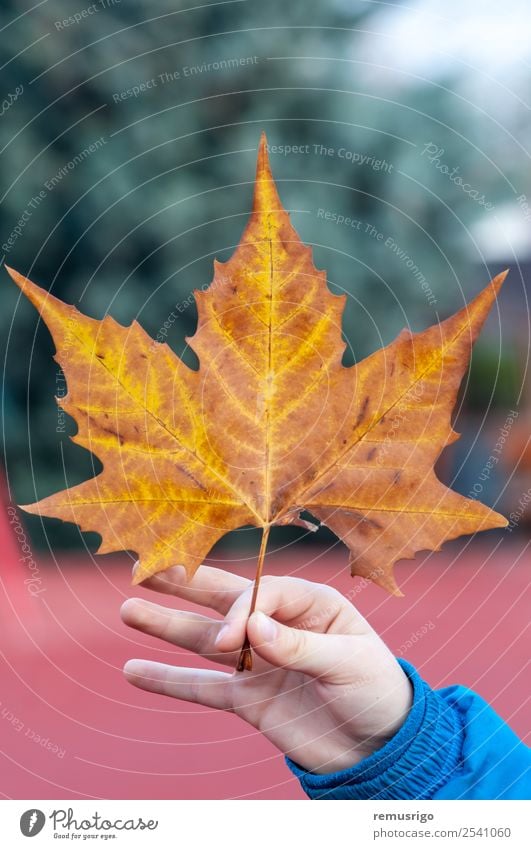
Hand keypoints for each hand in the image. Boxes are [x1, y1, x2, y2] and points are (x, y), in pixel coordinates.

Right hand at [121, 565, 411, 773]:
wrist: (381, 750)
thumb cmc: (377, 692)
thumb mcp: (350, 662)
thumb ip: (299, 645)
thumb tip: (251, 626)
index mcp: (310, 602)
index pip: (262, 593)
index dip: (240, 611)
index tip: (230, 641)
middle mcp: (278, 625)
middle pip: (224, 599)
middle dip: (186, 584)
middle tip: (145, 568)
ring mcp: (259, 662)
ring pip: (204, 639)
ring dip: (166, 624)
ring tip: (127, 608)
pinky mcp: (248, 698)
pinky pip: (202, 688)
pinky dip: (168, 680)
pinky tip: (134, 670)